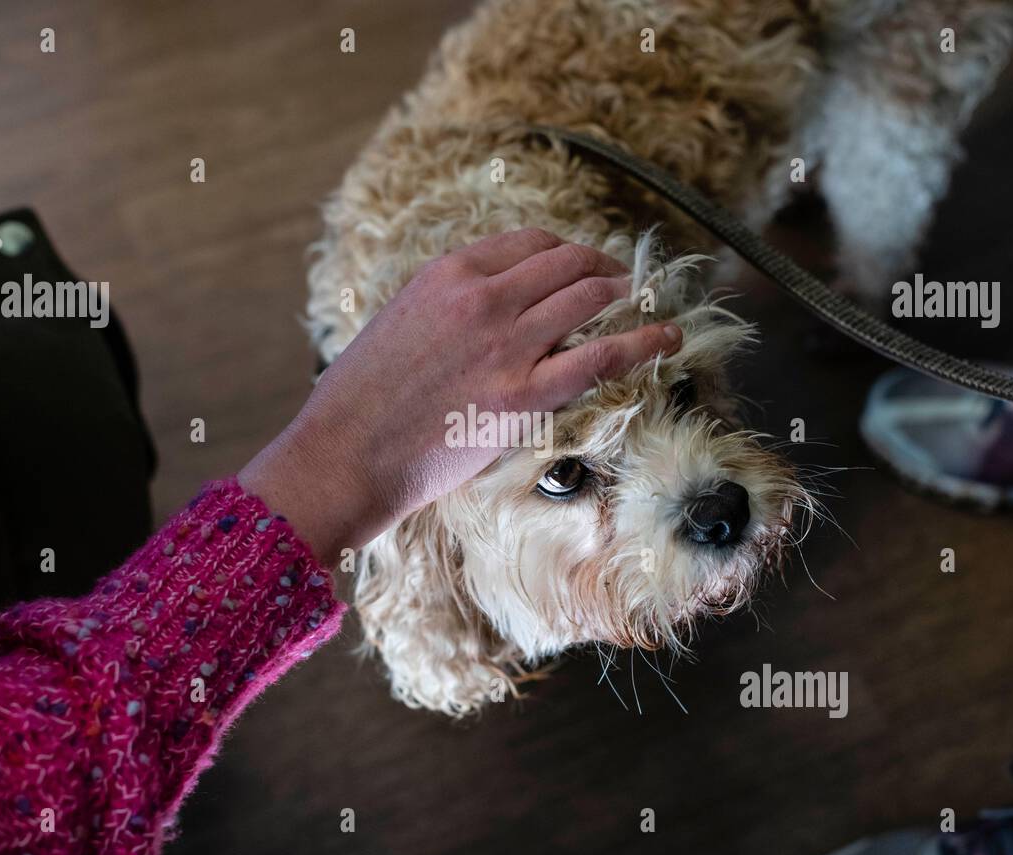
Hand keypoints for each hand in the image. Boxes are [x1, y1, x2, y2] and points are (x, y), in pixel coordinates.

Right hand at [240, 228, 681, 565]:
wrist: (344, 454)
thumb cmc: (359, 401)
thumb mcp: (398, 325)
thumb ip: (446, 309)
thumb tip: (484, 314)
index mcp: (447, 274)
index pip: (528, 243)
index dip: (564, 251)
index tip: (577, 263)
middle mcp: (483, 298)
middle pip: (567, 262)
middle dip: (600, 266)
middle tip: (618, 279)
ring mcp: (508, 345)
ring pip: (589, 296)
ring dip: (622, 293)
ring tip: (638, 299)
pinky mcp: (525, 396)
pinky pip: (601, 357)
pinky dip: (643, 341)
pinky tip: (667, 338)